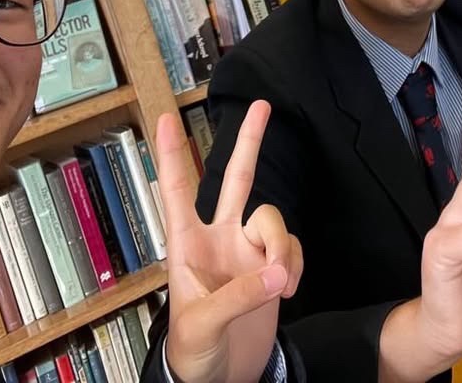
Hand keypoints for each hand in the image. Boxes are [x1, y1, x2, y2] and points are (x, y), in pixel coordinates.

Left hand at [158, 103, 302, 382]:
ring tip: (281, 283)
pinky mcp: (272, 269)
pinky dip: (296, 265)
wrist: (219, 378)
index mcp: (186, 244)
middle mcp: (219, 238)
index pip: (176, 190)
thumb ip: (238, 295)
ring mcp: (247, 252)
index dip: (171, 155)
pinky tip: (287, 290)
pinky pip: (293, 249)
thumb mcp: (202, 323)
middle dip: (249, 143)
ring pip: (273, 221)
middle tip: (262, 106)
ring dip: (282, 247)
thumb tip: (275, 271)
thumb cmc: (192, 351)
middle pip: (236, 180)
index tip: (165, 119)